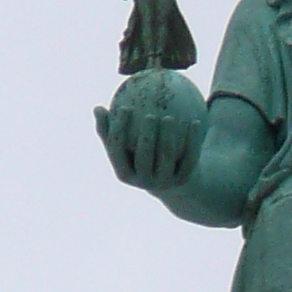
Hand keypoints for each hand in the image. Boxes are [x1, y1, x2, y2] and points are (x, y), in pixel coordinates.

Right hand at [95, 71, 208, 194]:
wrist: (171, 183)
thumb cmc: (140, 157)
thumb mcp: (123, 148)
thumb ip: (109, 130)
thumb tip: (96, 108)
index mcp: (124, 173)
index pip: (118, 151)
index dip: (119, 130)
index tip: (123, 107)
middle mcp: (143, 181)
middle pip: (144, 157)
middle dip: (147, 136)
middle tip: (150, 115)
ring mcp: (165, 182)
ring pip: (167, 157)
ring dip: (169, 136)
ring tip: (169, 117)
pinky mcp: (184, 178)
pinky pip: (189, 156)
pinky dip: (192, 139)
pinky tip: (194, 122)